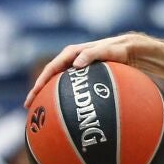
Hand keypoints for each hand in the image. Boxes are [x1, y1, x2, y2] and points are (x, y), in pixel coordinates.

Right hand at [23, 33, 144, 107]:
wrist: (134, 51)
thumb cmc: (122, 49)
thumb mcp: (110, 50)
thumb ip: (93, 54)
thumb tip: (75, 64)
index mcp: (73, 53)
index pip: (52, 68)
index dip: (41, 81)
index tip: (34, 94)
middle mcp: (73, 62)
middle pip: (51, 78)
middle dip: (38, 91)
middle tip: (29, 106)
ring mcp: (79, 70)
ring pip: (60, 84)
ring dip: (50, 96)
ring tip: (42, 112)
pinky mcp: (87, 78)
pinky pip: (73, 89)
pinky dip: (67, 99)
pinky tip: (67, 113)